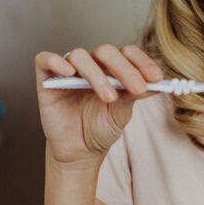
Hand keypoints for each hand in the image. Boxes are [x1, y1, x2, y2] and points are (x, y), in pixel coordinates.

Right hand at [35, 44, 162, 168]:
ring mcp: (68, 71)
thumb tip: (158, 83)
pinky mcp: (46, 79)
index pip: (127, 53)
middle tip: (137, 88)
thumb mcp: (122, 113)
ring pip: (79, 55)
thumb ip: (135, 95)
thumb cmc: (100, 130)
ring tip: (108, 98)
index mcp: (112, 69)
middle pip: (106, 52)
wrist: (79, 152)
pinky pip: (45, 59)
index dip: (142, 62)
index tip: (157, 78)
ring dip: (96, 74)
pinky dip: (56, 62)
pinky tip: (69, 73)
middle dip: (124, 69)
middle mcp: (91, 66)